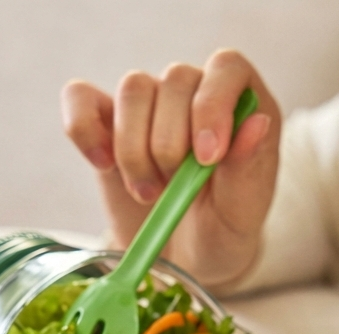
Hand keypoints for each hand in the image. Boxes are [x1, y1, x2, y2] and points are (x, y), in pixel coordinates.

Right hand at [61, 50, 280, 287]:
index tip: (206, 158)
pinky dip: (84, 128)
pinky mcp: (107, 125)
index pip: (226, 68)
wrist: (183, 260)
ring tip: (147, 193)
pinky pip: (80, 98)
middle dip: (170, 143)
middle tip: (173, 191)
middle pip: (174, 80)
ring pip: (133, 89)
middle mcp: (196, 94)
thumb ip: (248, 167)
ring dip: (134, 148)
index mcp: (242, 106)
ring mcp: (149, 106)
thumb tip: (257, 120)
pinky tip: (102, 164)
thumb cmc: (222, 232)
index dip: (212, 105)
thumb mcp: (243, 212)